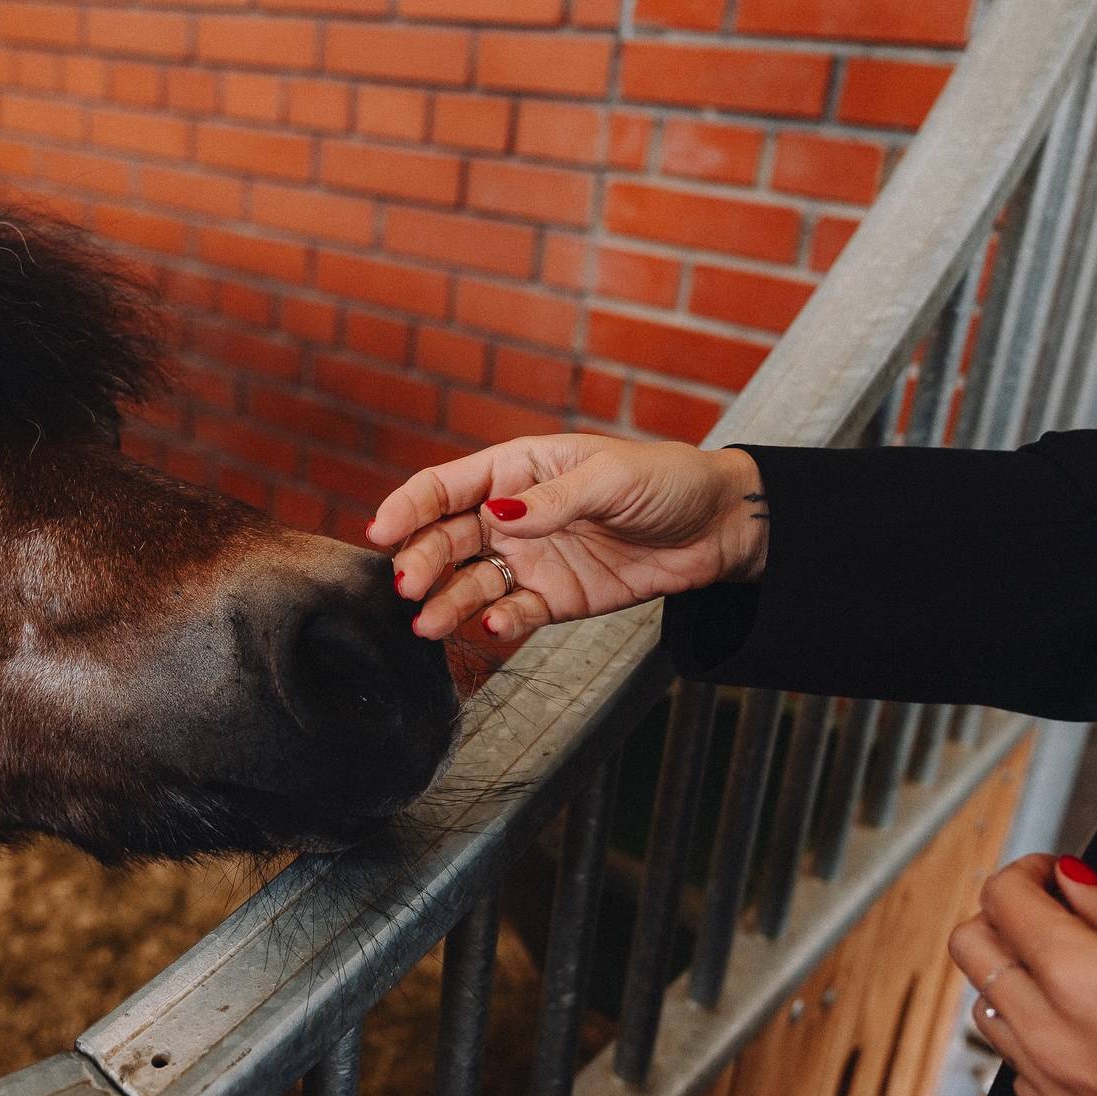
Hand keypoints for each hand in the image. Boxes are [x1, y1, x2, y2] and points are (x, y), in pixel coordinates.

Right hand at [366, 434, 769, 639]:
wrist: (716, 529)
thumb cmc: (664, 481)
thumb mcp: (610, 478)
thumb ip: (552, 500)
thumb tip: (498, 514)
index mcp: (516, 469)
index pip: (446, 486)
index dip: (409, 506)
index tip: (381, 531)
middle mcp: (511, 514)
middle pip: (447, 538)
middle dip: (420, 560)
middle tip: (406, 586)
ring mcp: (528, 559)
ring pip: (470, 581)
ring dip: (446, 600)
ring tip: (427, 622)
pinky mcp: (552, 599)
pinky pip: (514, 612)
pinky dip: (498, 622)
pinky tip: (492, 626)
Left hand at [949, 854, 1096, 1095]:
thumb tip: (1073, 882)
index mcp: (1084, 985)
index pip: (1002, 901)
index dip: (1025, 873)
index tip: (1049, 874)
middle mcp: (1055, 1043)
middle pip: (971, 951)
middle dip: (1000, 917)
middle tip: (1047, 911)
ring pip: (988, 1012)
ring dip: (1015, 981)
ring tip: (1071, 974)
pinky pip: (1021, 1076)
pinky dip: (1036, 1045)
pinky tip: (1086, 1037)